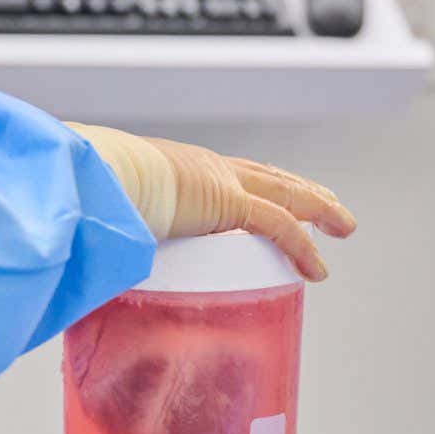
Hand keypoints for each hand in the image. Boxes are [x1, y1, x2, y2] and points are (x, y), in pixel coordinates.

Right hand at [65, 123, 355, 280]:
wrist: (95, 176)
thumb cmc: (92, 194)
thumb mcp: (113, 209)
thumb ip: (118, 227)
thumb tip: (99, 252)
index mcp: (183, 166)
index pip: (235, 173)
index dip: (262, 182)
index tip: (278, 192)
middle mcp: (209, 167)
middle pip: (272, 176)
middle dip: (304, 190)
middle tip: (328, 205)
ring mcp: (222, 182)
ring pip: (288, 195)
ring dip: (320, 210)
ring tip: (343, 227)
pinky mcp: (228, 204)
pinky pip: (279, 226)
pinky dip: (303, 247)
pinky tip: (318, 267)